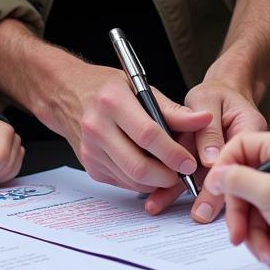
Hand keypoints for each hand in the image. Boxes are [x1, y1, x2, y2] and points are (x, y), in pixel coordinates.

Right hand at [44, 58, 210, 197]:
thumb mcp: (139, 87)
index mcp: (112, 101)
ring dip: (157, 182)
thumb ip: (172, 109)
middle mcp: (97, 127)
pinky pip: (123, 182)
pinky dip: (141, 180)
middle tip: (183, 173)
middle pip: (139, 166)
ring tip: (170, 170)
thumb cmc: (105, 87)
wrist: (65, 93)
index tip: (190, 161)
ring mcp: (91, 150)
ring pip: (133, 180)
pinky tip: (148, 167)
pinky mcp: (90, 166)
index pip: (148, 135)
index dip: (173, 153)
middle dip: (168, 176)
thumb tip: (204, 120)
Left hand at [148, 77, 263, 222]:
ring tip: (161, 205)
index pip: (237, 158)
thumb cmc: (216, 94)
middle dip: (211, 198)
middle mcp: (244, 152)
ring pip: (208, 182)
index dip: (223, 177)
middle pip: (227, 177)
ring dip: (186, 197)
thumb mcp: (208, 100)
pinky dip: (176, 187)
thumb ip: (208, 129)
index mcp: (251, 130)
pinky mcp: (211, 167)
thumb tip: (210, 160)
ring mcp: (229, 162)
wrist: (223, 92)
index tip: (208, 192)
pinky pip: (195, 178)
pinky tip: (158, 198)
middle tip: (198, 215)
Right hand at [204, 131, 269, 268]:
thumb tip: (218, 174)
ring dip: (255, 235)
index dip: (224, 168)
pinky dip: (268, 239)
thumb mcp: (269, 193)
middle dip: (241, 215)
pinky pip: (267, 220)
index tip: (215, 189)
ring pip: (254, 206)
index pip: (239, 146)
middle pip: (244, 181)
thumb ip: (237, 179)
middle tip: (237, 236)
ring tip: (267, 255)